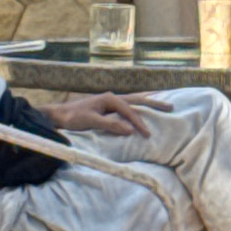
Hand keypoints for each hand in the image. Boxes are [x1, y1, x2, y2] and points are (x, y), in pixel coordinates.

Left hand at [44, 92, 171, 137]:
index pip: (130, 111)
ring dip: (148, 101)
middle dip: (154, 103)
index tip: (148, 134)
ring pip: (134, 100)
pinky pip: (128, 104)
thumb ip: (110, 125)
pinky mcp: (107, 106)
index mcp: (109, 99)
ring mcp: (110, 100)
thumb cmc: (73, 118)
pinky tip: (142, 106)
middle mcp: (112, 97)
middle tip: (171, 107)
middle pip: (137, 99)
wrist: (59, 115)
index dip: (139, 122)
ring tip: (163, 102)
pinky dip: (138, 104)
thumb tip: (130, 130)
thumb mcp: (91, 122)